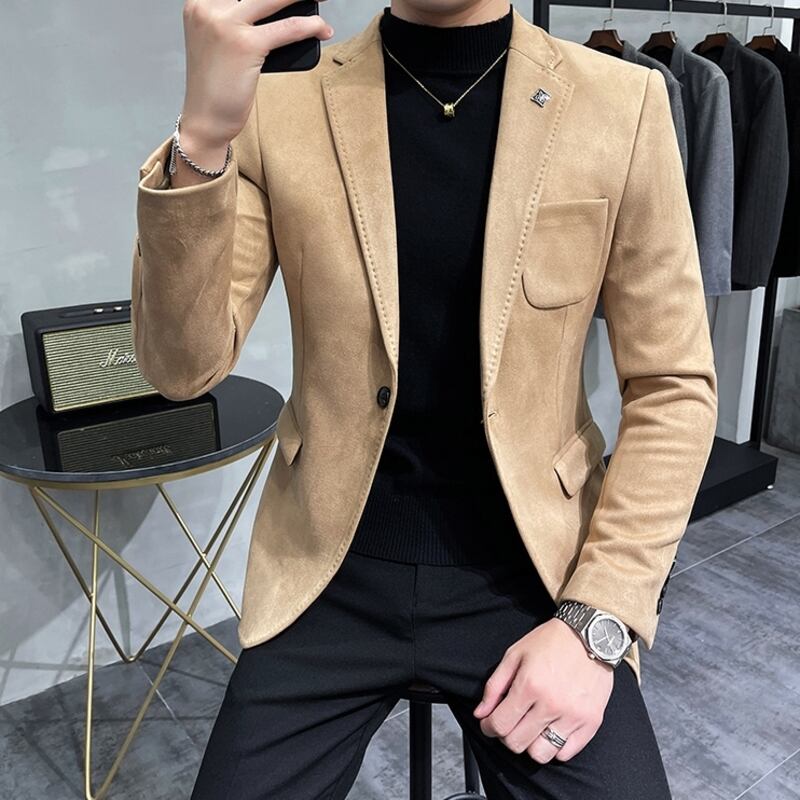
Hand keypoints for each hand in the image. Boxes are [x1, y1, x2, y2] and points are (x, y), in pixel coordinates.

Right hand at [180, 0, 333, 148]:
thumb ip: (243, 20)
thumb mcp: (222, 41)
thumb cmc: (218, 85)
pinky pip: (287, 28)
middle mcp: (208, 7)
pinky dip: (310, 27)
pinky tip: (322, 29)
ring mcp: (225, 24)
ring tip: (321, 1)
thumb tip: (285, 9)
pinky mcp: (245, 46)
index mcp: (200, 2)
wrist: (205, 120)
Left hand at [472, 617, 613, 763]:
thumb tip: (480, 713)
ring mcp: (573, 716)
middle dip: (506, 735)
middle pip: (517, 743)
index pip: (500, 724)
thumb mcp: (514, 655)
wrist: (589, 634)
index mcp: (529, 685)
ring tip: (531, 727)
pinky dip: (555, 747)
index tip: (489, 724)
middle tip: (510, 722)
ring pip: (541, 754)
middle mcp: (551, 704)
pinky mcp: (591, 722)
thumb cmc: (550, 642)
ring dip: (530, 744)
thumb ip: (494, 686)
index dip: (488, 727)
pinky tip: (551, 729)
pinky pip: (566, 753)